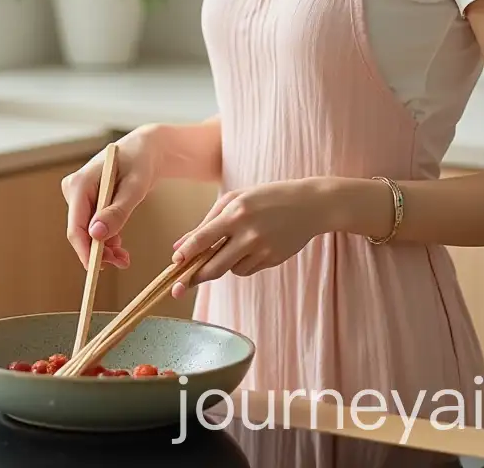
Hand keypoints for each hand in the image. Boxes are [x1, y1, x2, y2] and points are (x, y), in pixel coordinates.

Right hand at [61, 127, 161, 269]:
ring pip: (87, 232)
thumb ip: (118, 211)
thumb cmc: (141, 161)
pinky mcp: (88, 201)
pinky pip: (93, 226)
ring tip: (125, 258)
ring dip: (104, 248)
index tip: (97, 271)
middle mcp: (75, 189)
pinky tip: (120, 246)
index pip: (75, 226)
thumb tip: (96, 235)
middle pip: (81, 231)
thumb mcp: (135, 187)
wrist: (146, 149)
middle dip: (99, 251)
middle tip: (122, 262)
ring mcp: (80, 196)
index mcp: (80, 184)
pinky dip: (106, 238)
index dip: (85, 251)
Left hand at [169, 179, 331, 297]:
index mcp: (236, 213)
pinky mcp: (272, 261)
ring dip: (224, 264)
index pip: (203, 238)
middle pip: (213, 267)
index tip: (174, 264)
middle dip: (195, 278)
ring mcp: (262, 249)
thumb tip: (178, 247)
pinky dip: (242, 263)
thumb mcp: (236, 199)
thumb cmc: (267, 197)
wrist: (309, 205)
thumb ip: (207, 222)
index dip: (186, 254)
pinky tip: (254, 246)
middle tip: (179, 286)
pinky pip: (246, 270)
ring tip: (236, 244)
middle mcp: (248, 233)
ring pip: (230, 270)